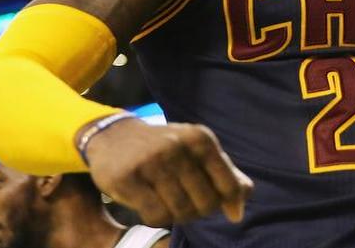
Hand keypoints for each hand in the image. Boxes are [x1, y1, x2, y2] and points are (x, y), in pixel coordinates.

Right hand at [83, 118, 253, 226]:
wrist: (113, 135)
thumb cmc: (164, 148)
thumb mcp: (197, 151)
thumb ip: (224, 174)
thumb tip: (241, 205)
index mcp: (200, 138)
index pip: (229, 185)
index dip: (227, 203)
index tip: (222, 208)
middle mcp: (177, 147)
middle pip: (206, 203)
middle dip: (199, 211)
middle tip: (187, 204)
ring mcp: (151, 161)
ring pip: (181, 211)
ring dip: (177, 216)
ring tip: (168, 204)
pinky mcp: (127, 178)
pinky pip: (156, 216)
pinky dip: (157, 219)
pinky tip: (151, 207)